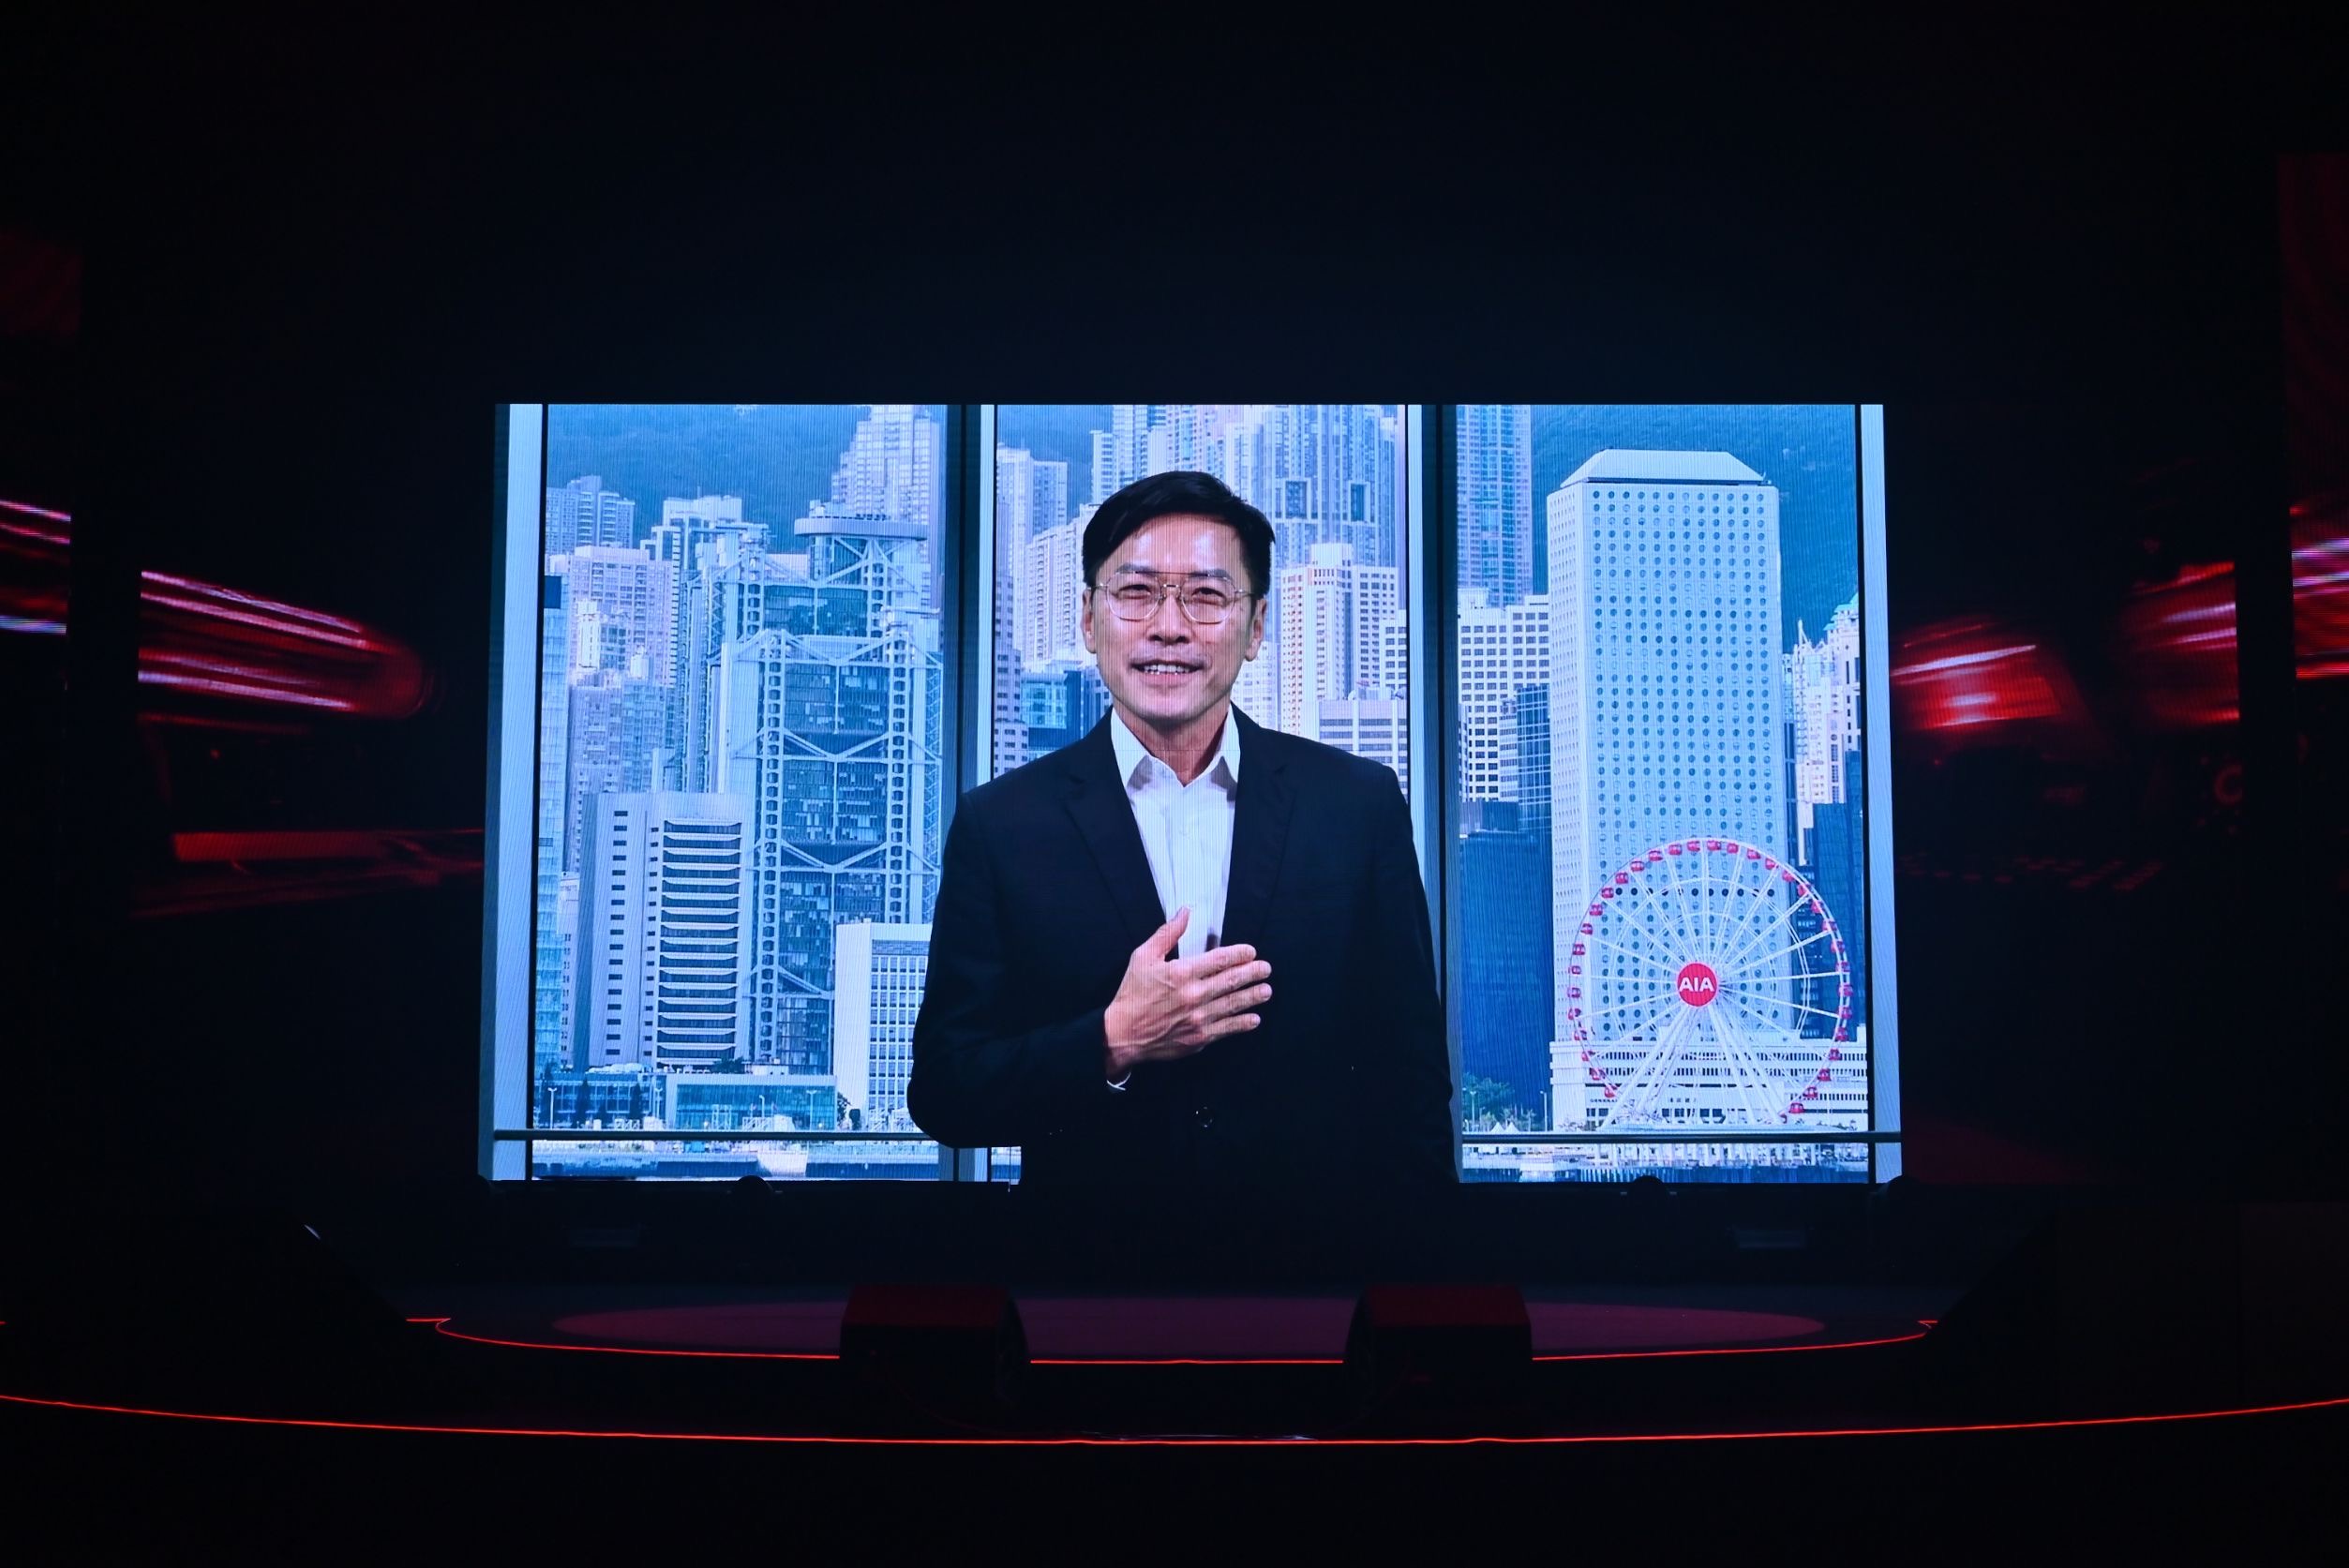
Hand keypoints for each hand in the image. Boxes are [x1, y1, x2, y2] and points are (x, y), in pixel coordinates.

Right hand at [1100, 907, 1272, 1078]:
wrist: (1122, 1034)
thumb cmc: (1132, 995)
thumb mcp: (1143, 957)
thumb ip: (1167, 934)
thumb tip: (1185, 912)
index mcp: (1181, 973)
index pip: (1219, 959)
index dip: (1239, 954)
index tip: (1250, 952)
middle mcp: (1194, 995)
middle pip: (1231, 981)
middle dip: (1252, 973)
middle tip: (1265, 969)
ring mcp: (1199, 1018)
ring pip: (1233, 1004)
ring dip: (1253, 997)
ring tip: (1266, 990)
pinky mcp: (1199, 1038)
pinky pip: (1227, 1028)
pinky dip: (1242, 1023)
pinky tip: (1253, 1019)